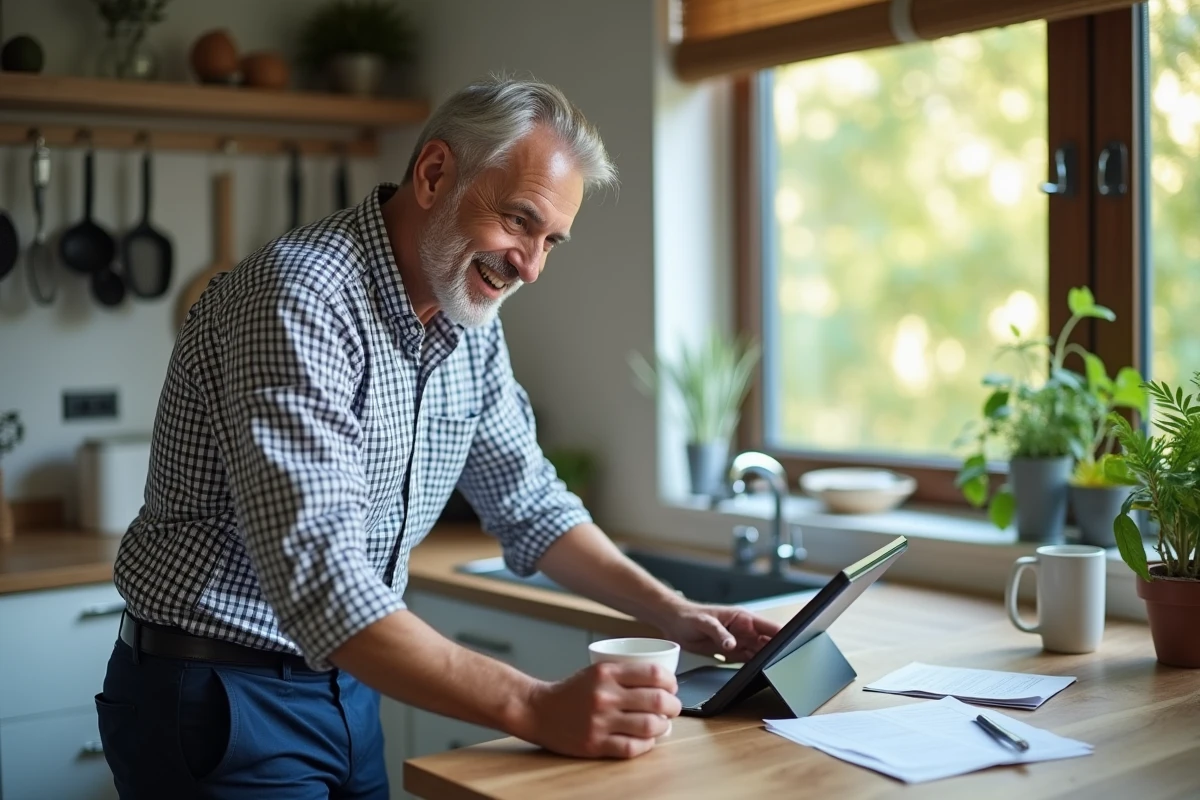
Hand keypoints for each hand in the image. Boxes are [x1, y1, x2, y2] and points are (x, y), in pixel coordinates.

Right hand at [516, 662, 680, 758]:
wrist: (539, 710)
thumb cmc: (572, 691)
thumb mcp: (597, 671)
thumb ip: (625, 674)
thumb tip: (663, 684)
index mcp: (606, 673)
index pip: (653, 673)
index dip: (671, 681)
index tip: (673, 687)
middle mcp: (605, 696)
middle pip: (656, 700)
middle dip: (673, 706)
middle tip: (673, 707)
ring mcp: (600, 721)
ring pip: (649, 726)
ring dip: (663, 726)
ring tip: (663, 724)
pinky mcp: (595, 743)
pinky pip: (632, 747)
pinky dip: (647, 744)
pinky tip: (647, 739)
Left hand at [658, 603, 781, 662]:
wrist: (673, 623)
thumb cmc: (688, 616)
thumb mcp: (703, 622)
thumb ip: (719, 632)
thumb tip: (732, 644)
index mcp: (742, 618)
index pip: (768, 627)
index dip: (783, 634)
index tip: (795, 643)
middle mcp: (744, 630)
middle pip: (768, 642)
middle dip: (778, 651)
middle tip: (787, 664)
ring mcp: (738, 641)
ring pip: (759, 652)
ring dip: (767, 660)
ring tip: (777, 670)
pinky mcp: (731, 652)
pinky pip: (747, 660)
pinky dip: (754, 666)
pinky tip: (760, 673)